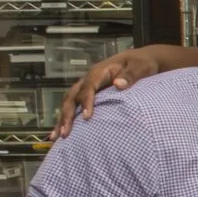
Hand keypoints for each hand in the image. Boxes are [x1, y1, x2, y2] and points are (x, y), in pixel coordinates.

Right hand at [53, 49, 167, 138]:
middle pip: (73, 96)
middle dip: (67, 115)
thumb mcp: (140, 67)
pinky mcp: (90, 94)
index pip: (89, 87)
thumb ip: (130, 76)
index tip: (88, 117)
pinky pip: (76, 106)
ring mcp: (88, 86)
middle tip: (64, 133)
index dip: (86, 101)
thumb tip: (118, 84)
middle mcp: (89, 79)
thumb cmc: (141, 63)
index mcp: (100, 72)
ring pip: (70, 102)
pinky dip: (68, 118)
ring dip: (62, 119)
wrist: (140, 59)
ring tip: (55, 137)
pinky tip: (62, 131)